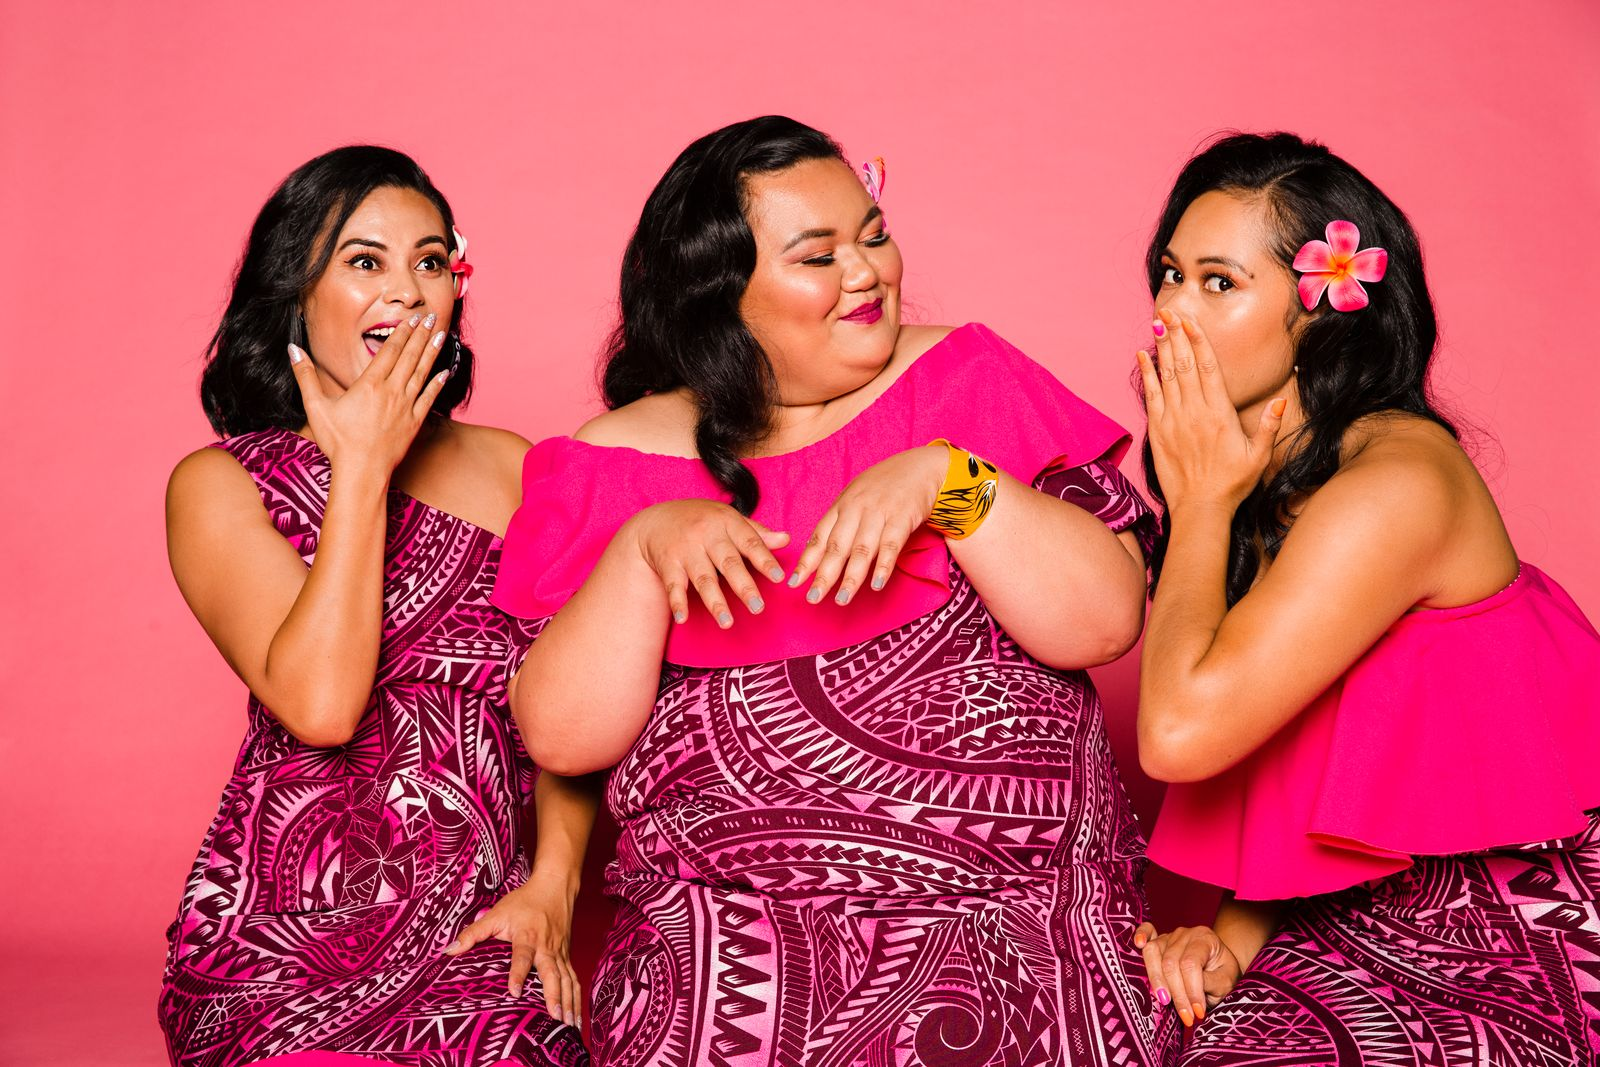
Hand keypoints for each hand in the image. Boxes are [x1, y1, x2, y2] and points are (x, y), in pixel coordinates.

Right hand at [288, 312, 450, 475]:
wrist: (362, 472)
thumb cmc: (338, 442)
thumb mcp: (315, 407)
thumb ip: (305, 375)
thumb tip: (292, 349)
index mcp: (369, 384)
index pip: (390, 351)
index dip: (403, 332)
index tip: (412, 318)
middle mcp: (392, 391)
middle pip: (410, 357)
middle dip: (420, 335)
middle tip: (430, 317)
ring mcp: (406, 407)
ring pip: (422, 373)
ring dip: (432, 352)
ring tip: (440, 335)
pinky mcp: (415, 423)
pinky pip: (429, 398)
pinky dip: (437, 384)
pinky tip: (445, 372)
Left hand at [444, 873, 582, 1025]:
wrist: (555, 886)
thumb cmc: (524, 901)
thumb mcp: (496, 913)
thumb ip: (473, 933)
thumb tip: (449, 951)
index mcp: (528, 936)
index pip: (522, 957)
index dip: (518, 973)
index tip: (514, 992)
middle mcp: (547, 947)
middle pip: (553, 973)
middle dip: (554, 996)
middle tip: (555, 1017)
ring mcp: (560, 952)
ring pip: (568, 979)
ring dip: (570, 1002)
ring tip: (569, 1024)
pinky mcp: (567, 956)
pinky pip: (574, 978)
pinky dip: (577, 997)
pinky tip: (577, 1015)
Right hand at [625, 499, 789, 627]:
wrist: (655, 521)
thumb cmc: (700, 520)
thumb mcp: (728, 518)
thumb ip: (756, 532)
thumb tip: (786, 540)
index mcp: (726, 522)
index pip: (750, 542)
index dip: (765, 560)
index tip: (780, 578)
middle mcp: (706, 534)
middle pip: (728, 563)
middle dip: (744, 587)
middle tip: (758, 607)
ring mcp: (685, 549)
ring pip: (703, 578)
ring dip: (715, 602)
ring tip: (727, 622)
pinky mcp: (667, 563)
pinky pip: (673, 585)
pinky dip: (677, 602)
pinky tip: (683, 618)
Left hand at [788, 445, 946, 605]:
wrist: (920, 466)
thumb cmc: (885, 486)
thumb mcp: (857, 499)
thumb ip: (842, 525)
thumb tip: (821, 556)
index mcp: (842, 506)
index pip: (819, 537)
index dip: (806, 561)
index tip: (794, 583)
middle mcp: (856, 509)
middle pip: (837, 547)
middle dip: (823, 575)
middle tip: (812, 598)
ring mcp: (879, 513)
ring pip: (861, 549)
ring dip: (851, 577)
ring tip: (842, 599)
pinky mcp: (902, 517)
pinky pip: (891, 545)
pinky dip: (883, 566)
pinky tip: (876, 584)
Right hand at [1134, 921, 1240, 1026]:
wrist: (1219, 965)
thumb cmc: (1223, 974)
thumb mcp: (1226, 981)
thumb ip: (1211, 983)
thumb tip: (1191, 995)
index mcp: (1204, 938)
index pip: (1191, 964)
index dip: (1192, 990)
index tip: (1197, 1013)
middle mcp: (1184, 933)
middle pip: (1170, 962)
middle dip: (1177, 993)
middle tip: (1186, 1017)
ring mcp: (1169, 935)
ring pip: (1153, 953)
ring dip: (1157, 980)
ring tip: (1165, 1001)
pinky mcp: (1158, 940)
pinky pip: (1146, 932)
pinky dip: (1141, 935)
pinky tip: (1139, 944)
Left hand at [1137, 309, 1285, 514]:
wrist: (1200, 508)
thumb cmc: (1232, 483)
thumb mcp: (1259, 456)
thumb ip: (1269, 426)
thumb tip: (1281, 399)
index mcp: (1220, 413)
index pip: (1207, 368)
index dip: (1197, 341)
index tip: (1190, 320)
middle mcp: (1195, 412)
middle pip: (1184, 364)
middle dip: (1176, 335)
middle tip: (1169, 310)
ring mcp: (1174, 420)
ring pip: (1166, 375)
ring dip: (1162, 348)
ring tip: (1158, 323)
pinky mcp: (1158, 431)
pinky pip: (1151, 396)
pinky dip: (1146, 374)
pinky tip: (1143, 356)